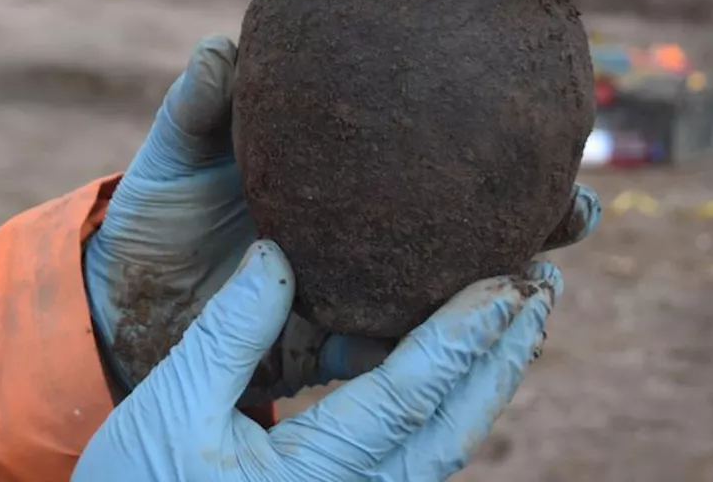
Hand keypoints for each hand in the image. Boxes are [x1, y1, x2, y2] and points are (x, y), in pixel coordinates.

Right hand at [73, 241, 563, 481]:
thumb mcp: (170, 402)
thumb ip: (230, 329)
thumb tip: (279, 252)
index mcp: (311, 478)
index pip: (408, 396)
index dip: (463, 334)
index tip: (509, 280)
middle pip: (452, 430)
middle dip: (502, 358)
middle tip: (541, 287)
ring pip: (442, 447)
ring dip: (483, 380)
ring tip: (514, 314)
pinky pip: (412, 455)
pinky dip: (442, 402)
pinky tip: (449, 358)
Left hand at [83, 35, 600, 403]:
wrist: (122, 307)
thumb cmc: (152, 217)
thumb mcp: (174, 155)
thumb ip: (200, 104)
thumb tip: (228, 43)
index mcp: (338, 179)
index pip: (431, 156)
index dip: (492, 146)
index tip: (548, 122)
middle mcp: (359, 235)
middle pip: (463, 225)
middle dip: (530, 219)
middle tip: (577, 208)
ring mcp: (351, 292)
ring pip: (444, 292)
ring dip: (498, 288)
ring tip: (543, 279)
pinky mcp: (327, 348)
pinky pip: (387, 352)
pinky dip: (424, 349)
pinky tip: (462, 345)